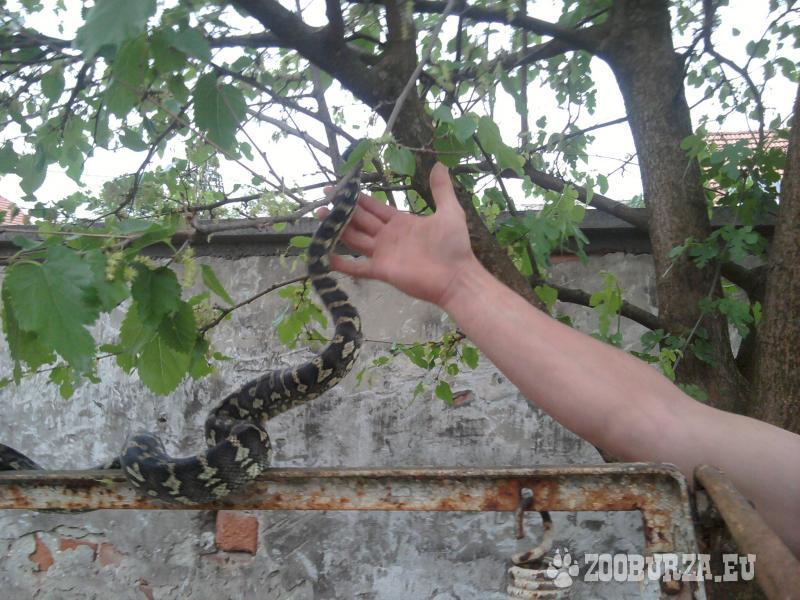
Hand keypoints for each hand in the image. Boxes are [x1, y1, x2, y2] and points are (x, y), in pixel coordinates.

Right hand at [318, 162, 477, 306]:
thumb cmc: (454, 246)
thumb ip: (441, 189)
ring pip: (354, 239)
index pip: (372, 207)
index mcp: (400, 222)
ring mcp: (383, 254)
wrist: (457, 276)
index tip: (339, 188)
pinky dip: (341, 262)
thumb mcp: (449, 211)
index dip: (356, 198)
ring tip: (318, 218)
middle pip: (359, 220)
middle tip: (322, 200)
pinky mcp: (381, 271)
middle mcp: (387, 236)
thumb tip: (438, 164)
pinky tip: (324, 255)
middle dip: (340, 211)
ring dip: (336, 230)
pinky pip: (357, 267)